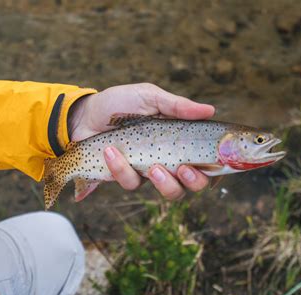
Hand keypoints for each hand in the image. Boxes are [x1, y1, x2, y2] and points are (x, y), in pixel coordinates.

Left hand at [68, 83, 214, 199]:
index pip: (208, 159)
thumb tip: (210, 110)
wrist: (84, 115)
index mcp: (179, 139)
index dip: (216, 167)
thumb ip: (177, 106)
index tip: (214, 163)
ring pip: (170, 192)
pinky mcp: (127, 178)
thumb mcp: (149, 97)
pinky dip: (121, 168)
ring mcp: (149, 172)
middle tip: (184, 169)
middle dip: (195, 181)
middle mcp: (169, 158)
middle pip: (195, 184)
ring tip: (152, 166)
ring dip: (164, 183)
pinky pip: (132, 183)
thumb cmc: (120, 103)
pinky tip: (110, 151)